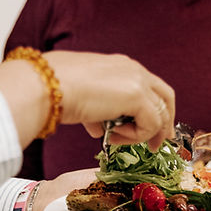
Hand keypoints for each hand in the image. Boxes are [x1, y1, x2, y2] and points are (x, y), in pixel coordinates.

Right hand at [43, 51, 175, 150]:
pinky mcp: (137, 96)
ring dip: (141, 133)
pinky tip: (113, 137)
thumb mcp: (83, 100)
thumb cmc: (55, 89)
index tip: (150, 131)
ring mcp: (138, 81)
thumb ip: (98, 113)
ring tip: (116, 140)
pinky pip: (151, 123)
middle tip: (157, 144)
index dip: (153, 110)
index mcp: (122, 66)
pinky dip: (136, 136)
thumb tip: (100, 130)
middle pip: (166, 97)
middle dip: (164, 123)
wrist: (45, 86)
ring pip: (160, 113)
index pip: (150, 87)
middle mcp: (134, 69)